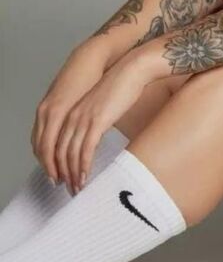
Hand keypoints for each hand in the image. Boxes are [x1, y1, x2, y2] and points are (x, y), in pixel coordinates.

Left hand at [31, 40, 111, 184]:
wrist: (131, 72)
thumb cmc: (119, 89)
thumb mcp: (98, 106)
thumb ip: (90, 121)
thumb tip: (92, 138)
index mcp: (69, 113)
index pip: (53, 144)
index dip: (54, 164)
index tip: (61, 179)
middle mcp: (72, 116)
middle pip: (58, 152)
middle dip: (62, 174)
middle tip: (69, 189)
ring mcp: (83, 119)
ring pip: (70, 153)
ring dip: (72, 174)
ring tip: (78, 188)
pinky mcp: (97, 122)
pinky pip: (86, 149)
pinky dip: (84, 166)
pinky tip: (86, 176)